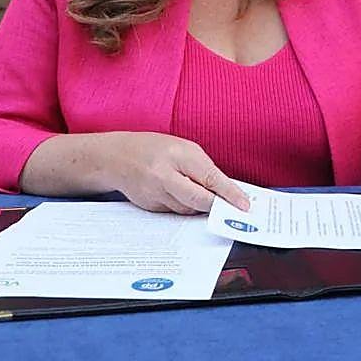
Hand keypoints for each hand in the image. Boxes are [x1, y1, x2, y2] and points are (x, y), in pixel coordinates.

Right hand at [102, 132, 250, 214]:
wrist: (116, 158)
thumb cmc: (154, 148)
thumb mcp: (182, 148)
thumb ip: (202, 168)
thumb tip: (224, 190)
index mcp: (177, 156)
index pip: (209, 178)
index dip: (229, 193)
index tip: (244, 204)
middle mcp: (164, 176)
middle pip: (199, 200)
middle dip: (217, 206)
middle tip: (231, 210)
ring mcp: (154, 194)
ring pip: (188, 209)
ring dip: (201, 207)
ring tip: (205, 197)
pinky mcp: (149, 207)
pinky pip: (175, 212)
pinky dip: (184, 207)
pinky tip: (182, 196)